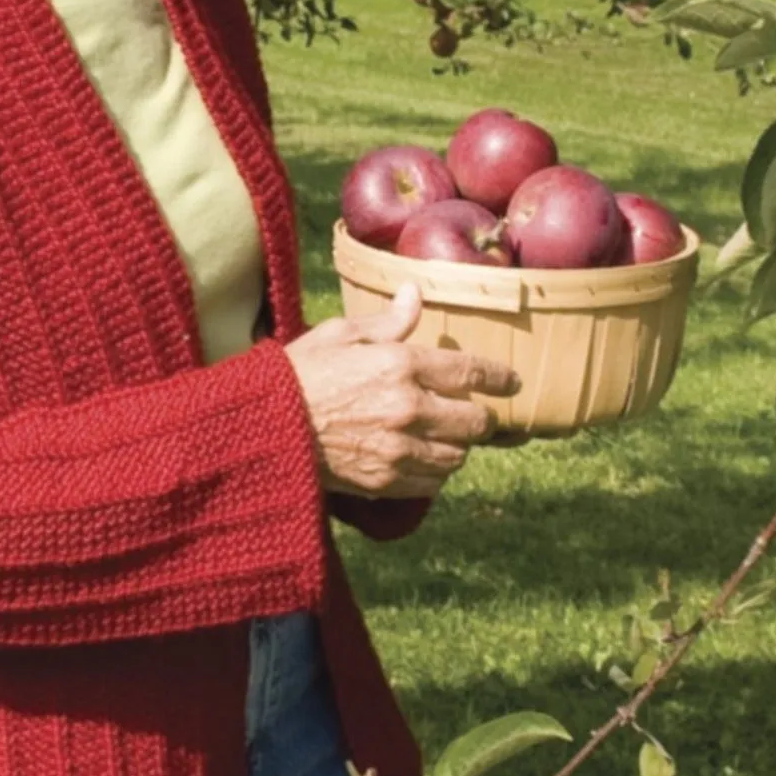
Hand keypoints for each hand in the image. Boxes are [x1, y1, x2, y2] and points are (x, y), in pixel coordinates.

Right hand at [283, 282, 521, 500]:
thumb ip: (386, 322)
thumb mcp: (338, 334)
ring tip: (446, 437)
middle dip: (481, 418)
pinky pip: (433, 482)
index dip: (498, 377)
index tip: (510, 380)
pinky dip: (435, 472)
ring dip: (457, 446)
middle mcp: (408, 408)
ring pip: (458, 455)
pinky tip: (421, 459)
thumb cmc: (298, 373)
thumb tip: (415, 294)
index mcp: (399, 365)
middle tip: (476, 414)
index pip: (470, 373)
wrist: (264, 426)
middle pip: (475, 422)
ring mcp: (399, 449)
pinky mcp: (386, 480)